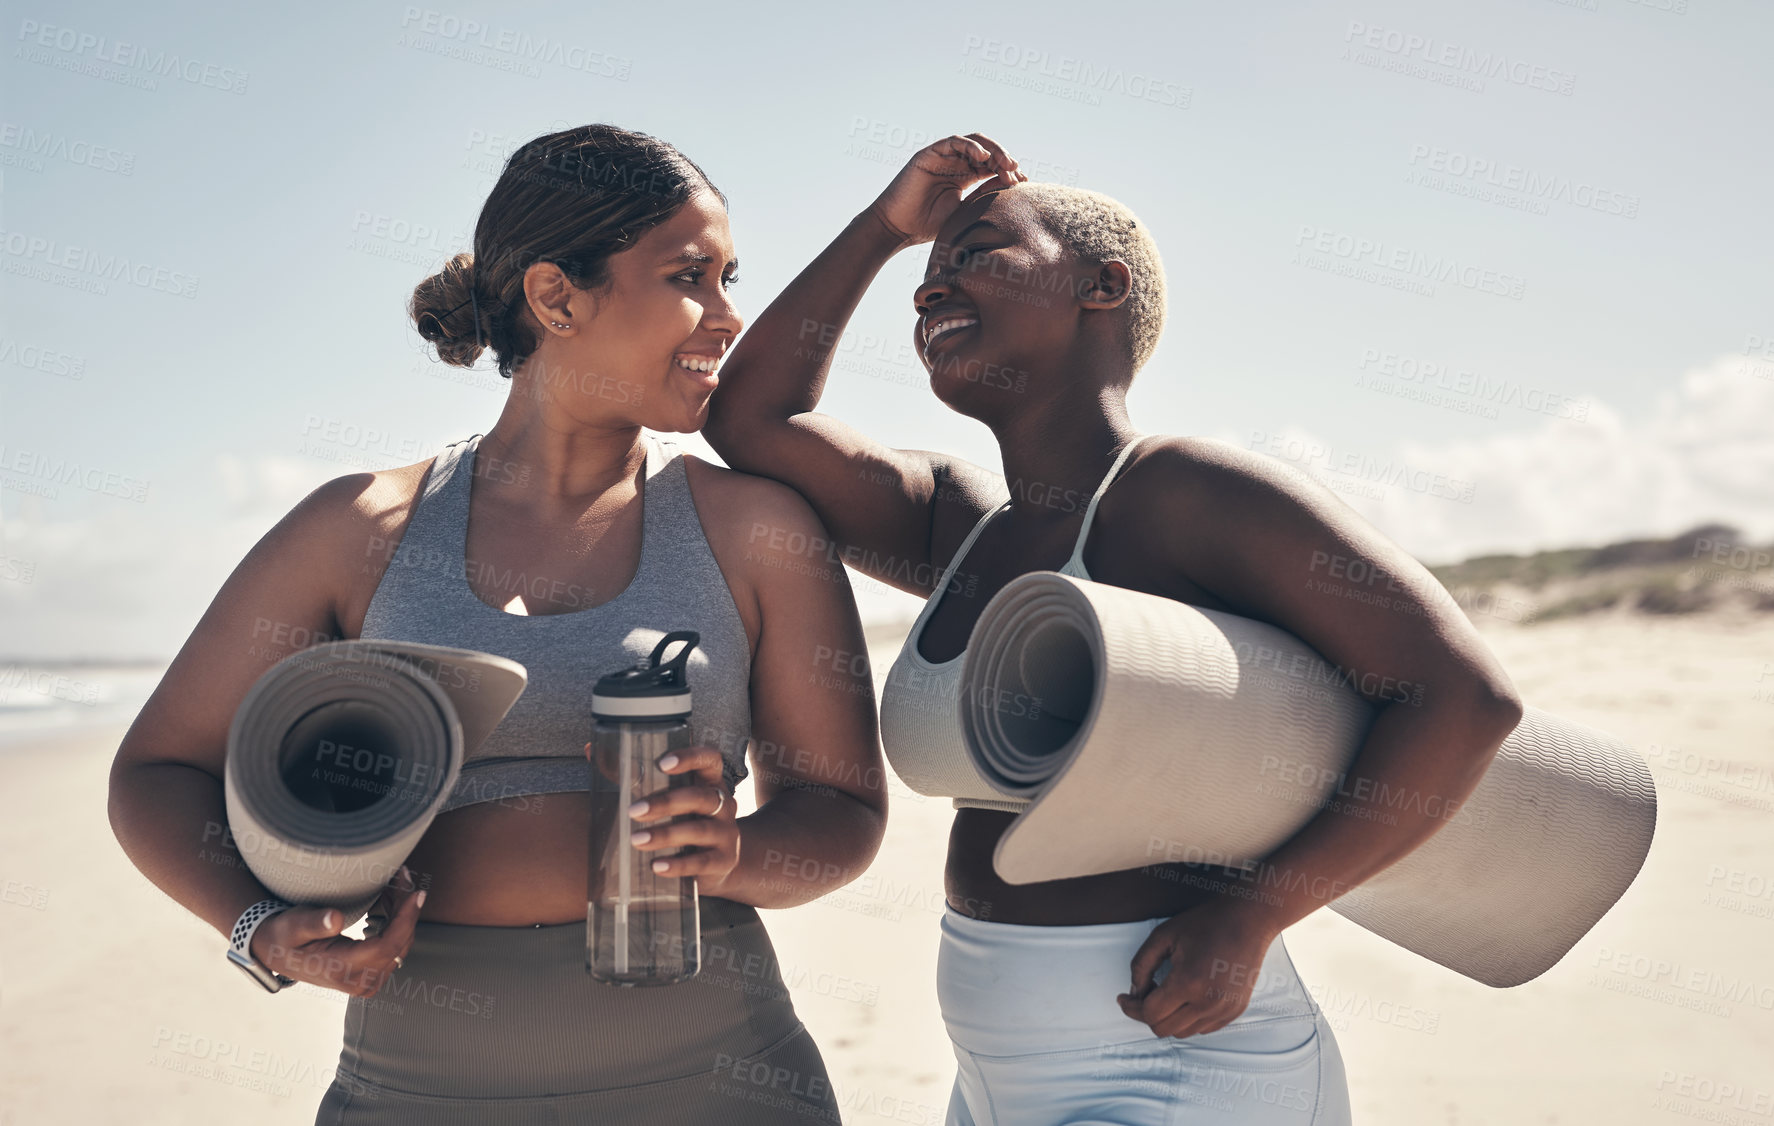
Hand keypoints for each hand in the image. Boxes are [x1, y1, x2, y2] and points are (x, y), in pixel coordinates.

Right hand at [250, 864, 423, 997]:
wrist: (278, 953)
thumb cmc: (285, 935)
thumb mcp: (292, 925)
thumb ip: (313, 923)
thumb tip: (336, 919)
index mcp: (341, 970)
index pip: (387, 945)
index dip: (406, 919)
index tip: (417, 893)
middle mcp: (358, 982)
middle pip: (398, 943)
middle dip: (406, 908)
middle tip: (403, 875)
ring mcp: (367, 982)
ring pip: (400, 945)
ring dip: (403, 913)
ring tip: (396, 882)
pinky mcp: (371, 975)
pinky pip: (394, 948)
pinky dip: (397, 922)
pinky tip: (390, 900)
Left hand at [626, 745, 739, 892]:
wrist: (722, 862)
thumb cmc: (686, 820)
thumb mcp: (670, 797)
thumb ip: (632, 775)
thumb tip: (591, 750)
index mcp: (710, 781)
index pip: (710, 759)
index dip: (690, 757)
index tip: (663, 763)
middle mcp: (723, 804)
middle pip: (700, 796)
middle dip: (666, 802)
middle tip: (633, 810)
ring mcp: (726, 833)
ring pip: (698, 830)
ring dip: (665, 834)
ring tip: (636, 840)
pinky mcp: (722, 861)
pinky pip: (702, 862)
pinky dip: (678, 865)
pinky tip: (656, 866)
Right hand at [865, 132, 1026, 249]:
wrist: (899, 227)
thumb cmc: (929, 226)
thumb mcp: (964, 213)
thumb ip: (983, 199)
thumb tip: (1012, 192)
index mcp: (966, 177)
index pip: (993, 166)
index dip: (1009, 171)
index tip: (1023, 183)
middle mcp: (956, 163)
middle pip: (988, 152)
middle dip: (1005, 159)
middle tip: (1016, 171)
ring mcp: (944, 156)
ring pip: (975, 142)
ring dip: (993, 150)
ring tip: (1005, 163)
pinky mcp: (930, 153)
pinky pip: (955, 142)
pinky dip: (971, 146)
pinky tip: (983, 157)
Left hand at [1116, 900, 1279, 1038]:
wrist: (1248, 920)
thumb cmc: (1206, 923)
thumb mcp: (1163, 936)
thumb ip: (1141, 966)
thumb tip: (1134, 993)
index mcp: (1188, 982)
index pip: (1150, 1014)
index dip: (1131, 1007)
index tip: (1124, 998)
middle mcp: (1208, 1002)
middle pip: (1163, 1029)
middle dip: (1147, 1013)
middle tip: (1144, 994)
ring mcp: (1224, 1010)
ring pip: (1182, 1033)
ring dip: (1168, 1017)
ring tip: (1167, 992)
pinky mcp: (1235, 1011)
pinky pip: (1202, 1029)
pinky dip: (1188, 1018)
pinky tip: (1185, 997)